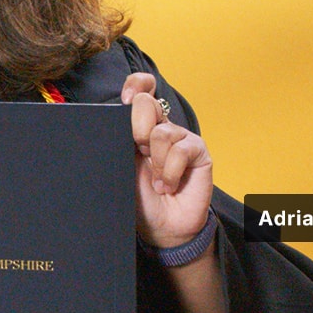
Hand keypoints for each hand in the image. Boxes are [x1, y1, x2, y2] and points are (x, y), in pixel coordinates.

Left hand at [125, 73, 212, 248]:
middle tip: (138, 152)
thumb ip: (121, 142)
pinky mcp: (198, 151)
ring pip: (162, 132)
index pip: (139, 90)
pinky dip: (170, 172)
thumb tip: (113, 120)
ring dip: (155, 162)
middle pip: (147, 103)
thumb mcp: (122, 167)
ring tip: (157, 181)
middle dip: (137, 128)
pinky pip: (181, 150)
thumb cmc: (140, 199)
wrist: (162, 228)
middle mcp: (160, 127)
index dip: (135, 85)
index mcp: (138, 127)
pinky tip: (169, 186)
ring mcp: (180, 138)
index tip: (125, 98)